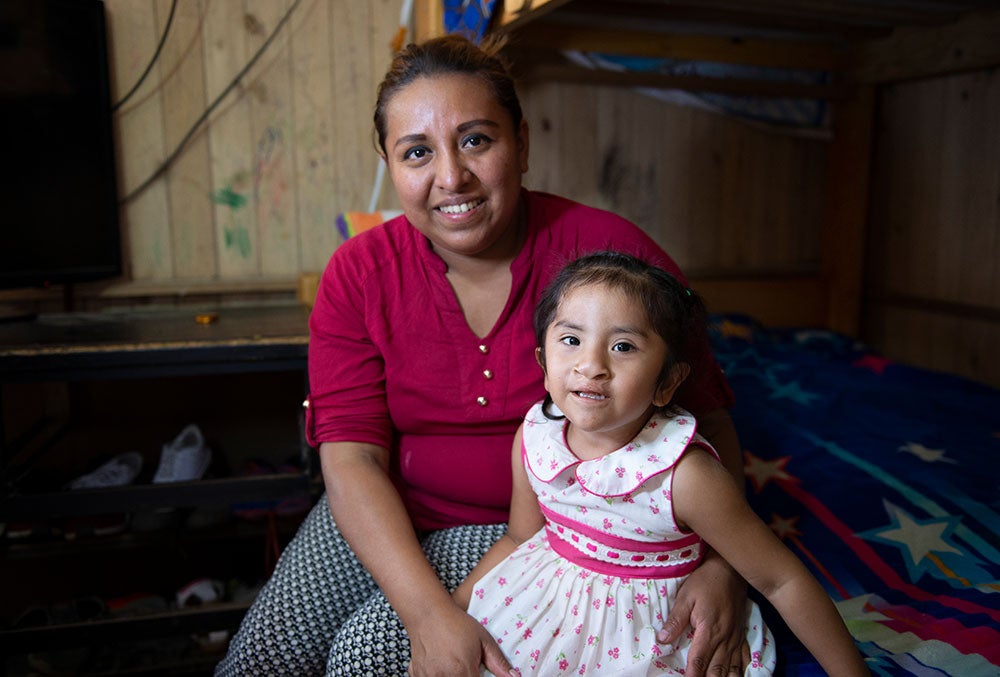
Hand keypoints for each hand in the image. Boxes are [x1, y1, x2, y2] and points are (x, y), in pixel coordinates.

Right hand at [407, 603, 513, 676]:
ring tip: (455, 664)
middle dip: (468, 676)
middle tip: (468, 667)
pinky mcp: (418, 675)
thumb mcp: (483, 639)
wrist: (427, 612)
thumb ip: (498, 662)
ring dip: (454, 676)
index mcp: (463, 670)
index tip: (479, 672)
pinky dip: (439, 675)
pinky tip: (442, 667)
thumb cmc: (456, 623)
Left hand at [657, 553, 749, 676]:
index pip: (699, 661)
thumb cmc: (705, 581)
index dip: (692, 676)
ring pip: (731, 668)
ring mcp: (735, 637)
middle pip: (716, 669)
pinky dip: (739, 670)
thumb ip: (675, 620)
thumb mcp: (686, 597)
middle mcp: (725, 638)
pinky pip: (743, 657)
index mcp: (709, 631)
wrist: (729, 569)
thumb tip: (662, 639)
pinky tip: (736, 676)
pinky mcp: (741, 633)